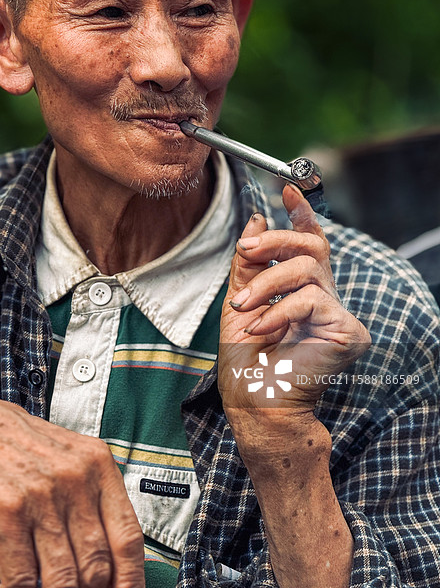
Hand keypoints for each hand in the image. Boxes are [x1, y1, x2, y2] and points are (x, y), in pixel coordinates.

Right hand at [0, 378, 144, 587]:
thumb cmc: (15, 445)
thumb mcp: (67, 459)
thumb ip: (92, 501)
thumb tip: (111, 562)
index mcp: (97, 463)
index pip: (128, 537)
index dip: (130, 578)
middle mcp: (74, 478)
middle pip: (97, 565)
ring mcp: (41, 495)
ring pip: (63, 579)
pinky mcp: (7, 512)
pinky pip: (23, 577)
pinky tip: (20, 587)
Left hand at [218, 183, 369, 413]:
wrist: (254, 401)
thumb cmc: (246, 358)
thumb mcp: (240, 299)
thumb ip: (250, 262)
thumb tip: (258, 220)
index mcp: (301, 289)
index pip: (310, 244)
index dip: (302, 215)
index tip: (289, 189)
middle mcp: (324, 297)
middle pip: (311, 247)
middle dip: (275, 242)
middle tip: (246, 250)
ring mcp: (338, 314)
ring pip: (306, 270)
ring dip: (266, 284)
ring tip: (244, 308)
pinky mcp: (348, 331)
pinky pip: (311, 300)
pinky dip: (278, 310)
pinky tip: (261, 327)